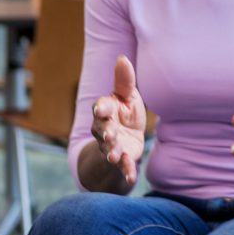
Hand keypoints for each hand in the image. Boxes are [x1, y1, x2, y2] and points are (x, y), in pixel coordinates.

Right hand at [90, 55, 146, 184]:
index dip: (101, 109)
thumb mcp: (127, 96)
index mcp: (107, 111)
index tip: (101, 109)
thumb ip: (124, 80)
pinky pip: (122, 167)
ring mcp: (111, 146)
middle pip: (102, 130)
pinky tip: (132, 176)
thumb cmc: (125, 114)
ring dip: (112, 152)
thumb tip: (122, 57)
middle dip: (106, 132)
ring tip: (115, 155)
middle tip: (111, 134)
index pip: (101, 108)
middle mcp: (105, 129)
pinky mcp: (121, 160)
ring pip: (109, 149)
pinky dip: (126, 171)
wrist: (126, 141)